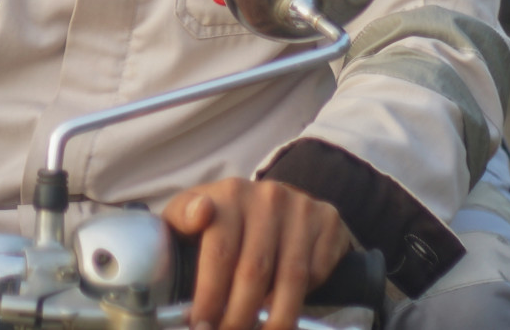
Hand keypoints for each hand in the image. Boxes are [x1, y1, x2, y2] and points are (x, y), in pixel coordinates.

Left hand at [163, 178, 351, 329]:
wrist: (269, 202)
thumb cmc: (221, 220)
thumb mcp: (190, 214)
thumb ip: (182, 218)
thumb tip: (199, 213)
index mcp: (230, 194)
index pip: (220, 252)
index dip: (210, 296)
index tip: (201, 325)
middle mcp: (268, 196)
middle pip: (255, 271)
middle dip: (238, 316)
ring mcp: (301, 207)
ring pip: (290, 278)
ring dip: (274, 318)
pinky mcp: (327, 219)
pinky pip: (317, 272)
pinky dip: (303, 298)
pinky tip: (282, 308)